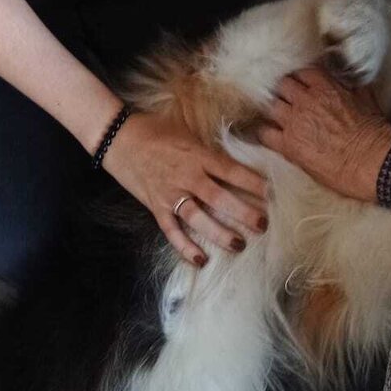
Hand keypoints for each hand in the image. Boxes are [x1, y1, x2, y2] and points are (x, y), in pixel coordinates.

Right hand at [100, 108, 267, 266]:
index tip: (272, 193)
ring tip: (239, 245)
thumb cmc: (156, 129)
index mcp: (197, 155)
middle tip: (263, 224)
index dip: (252, 183)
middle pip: (219, 198)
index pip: (231, 171)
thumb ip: (209, 145)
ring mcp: (170, 194)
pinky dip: (185, 247)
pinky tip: (201, 261)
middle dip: (243, 212)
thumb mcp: (187, 129)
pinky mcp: (155, 207)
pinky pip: (172, 231)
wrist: (119, 138)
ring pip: (198, 218)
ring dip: (219, 233)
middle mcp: (186, 176)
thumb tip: (238, 150)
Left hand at [258, 66, 390, 201]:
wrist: (371, 162)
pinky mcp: (288, 145)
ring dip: (276, 110)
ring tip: (278, 118)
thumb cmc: (374, 133)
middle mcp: (305, 101)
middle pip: (283, 85)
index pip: (303, 72)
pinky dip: (265, 133)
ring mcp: (294, 122)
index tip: (302, 85)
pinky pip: (265, 134)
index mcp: (325, 87)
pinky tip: (269, 136)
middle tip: (289, 101)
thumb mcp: (366, 99)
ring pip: (271, 106)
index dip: (301, 79)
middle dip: (285, 92)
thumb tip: (349, 78)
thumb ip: (351, 85)